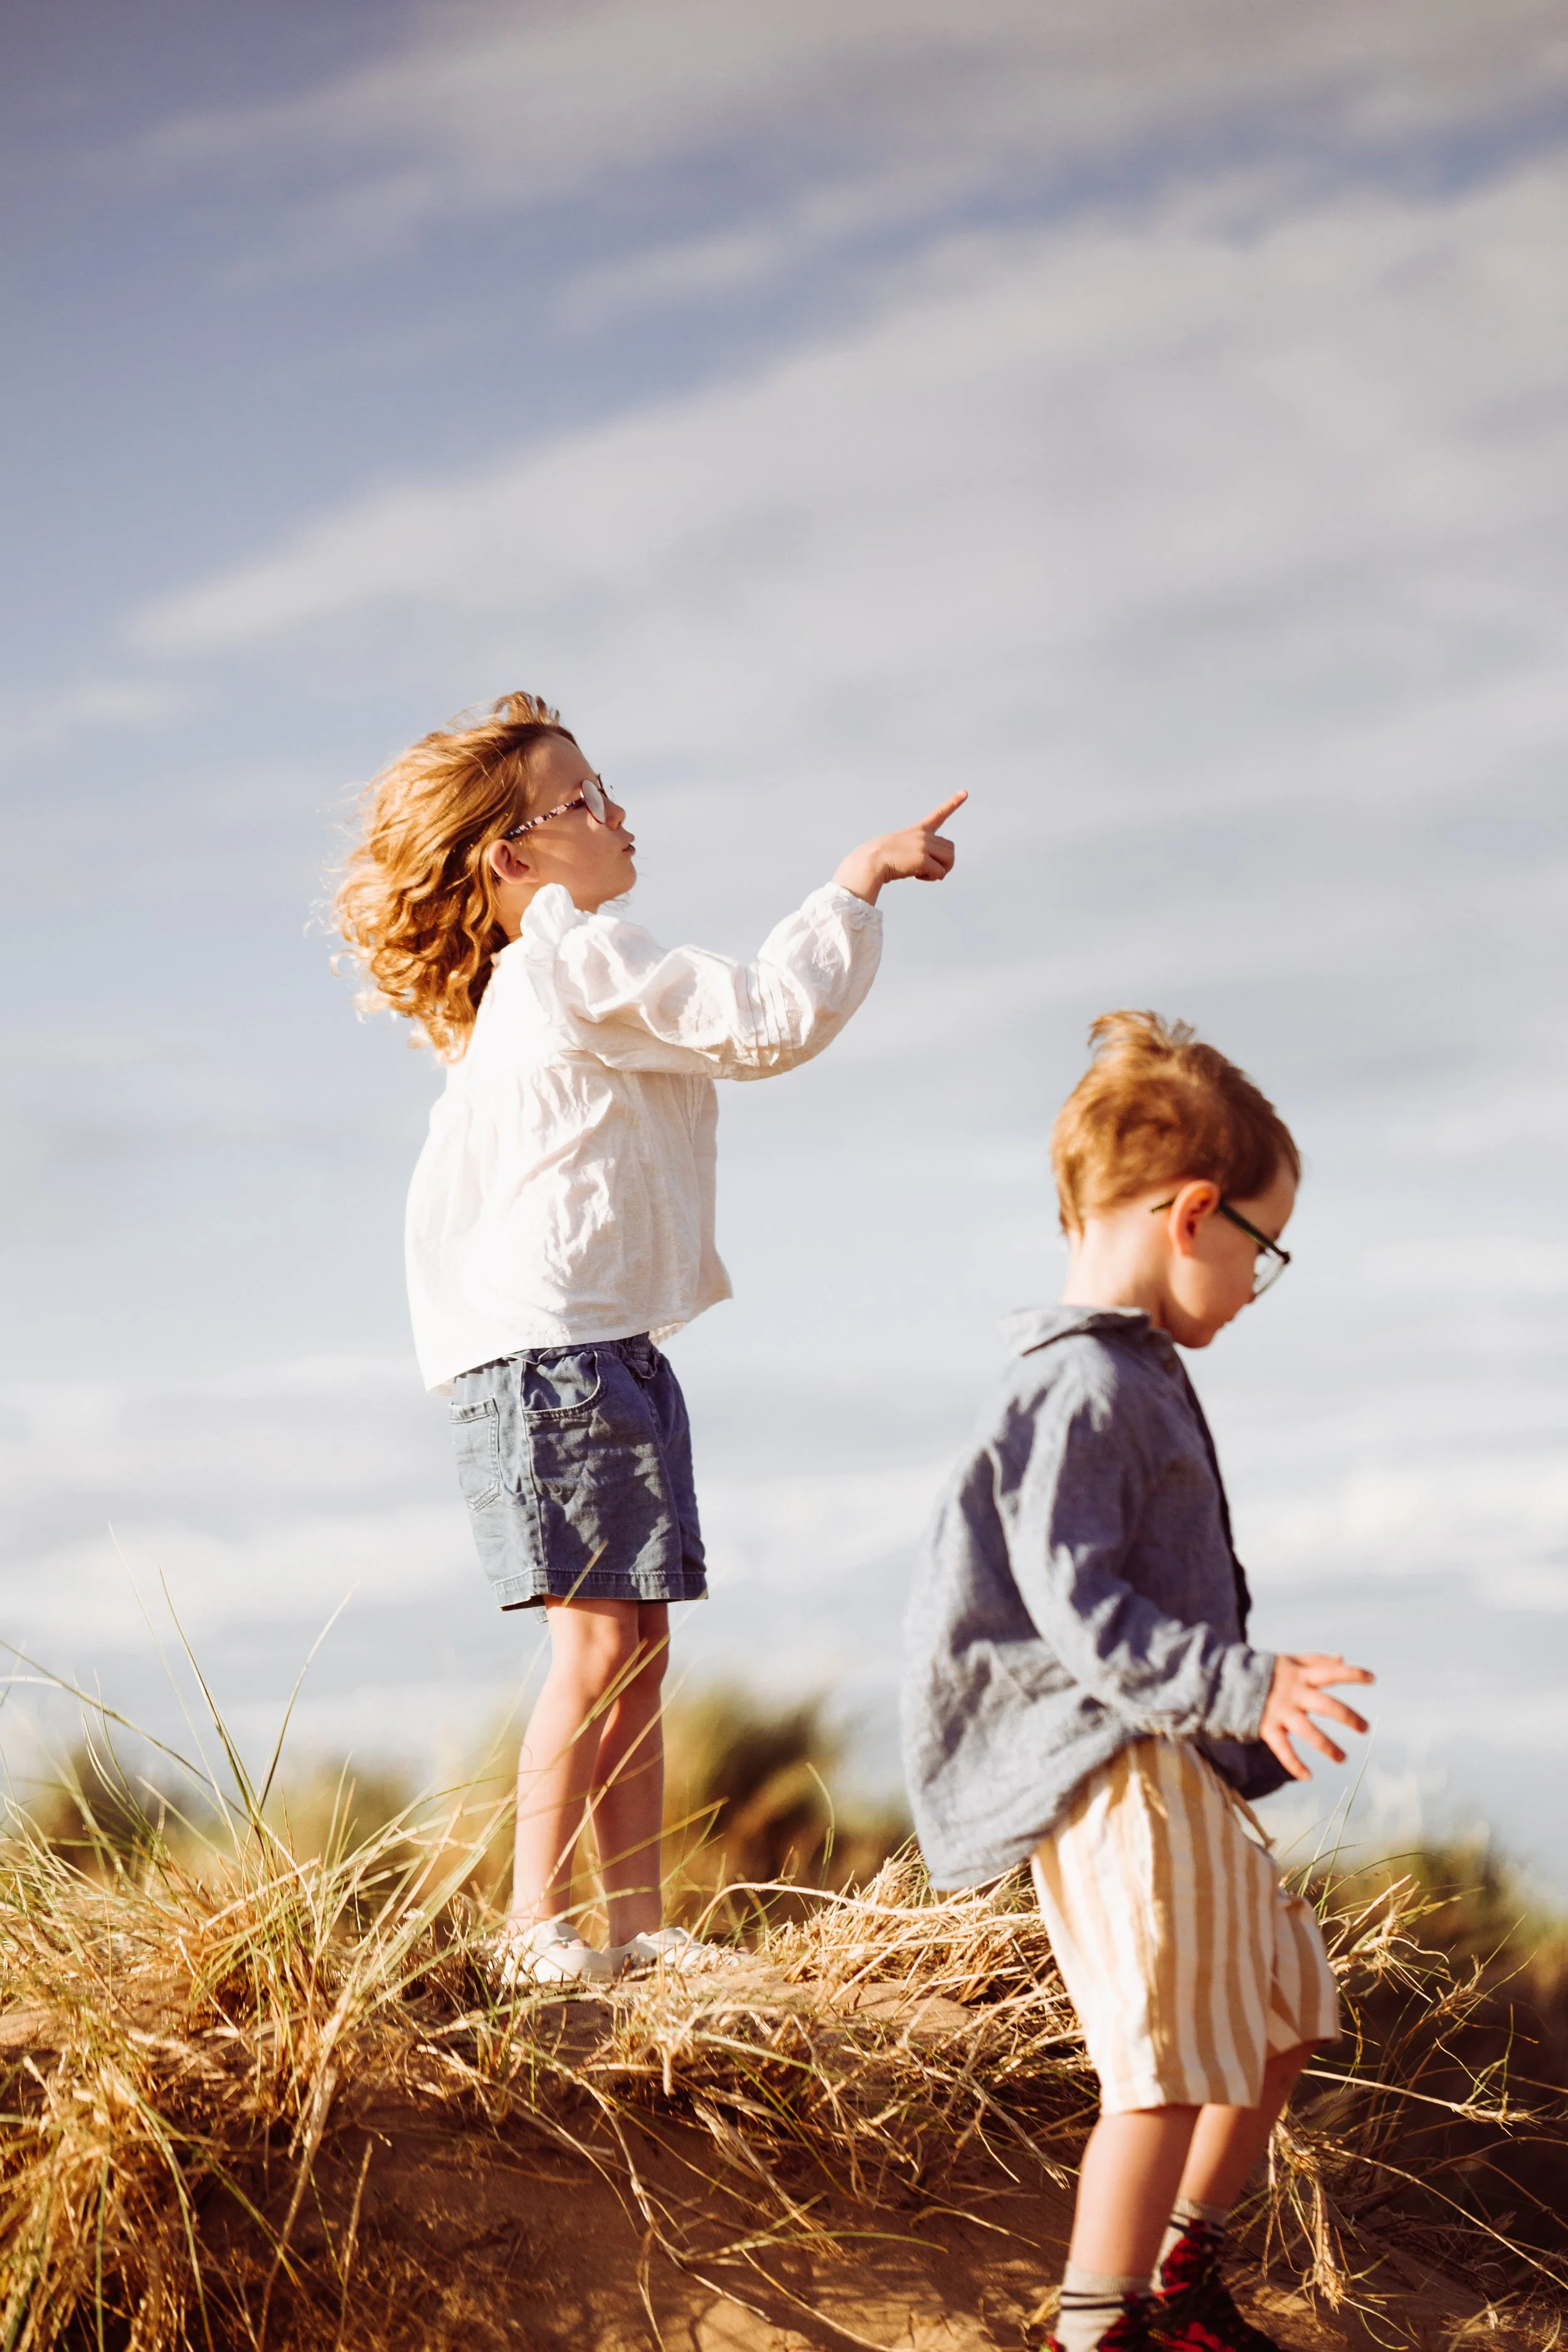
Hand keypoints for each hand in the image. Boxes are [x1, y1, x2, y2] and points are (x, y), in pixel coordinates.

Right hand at [833, 791, 966, 904]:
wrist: (870, 862)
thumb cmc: (882, 860)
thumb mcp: (902, 850)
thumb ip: (920, 854)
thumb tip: (937, 873)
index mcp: (918, 830)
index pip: (938, 814)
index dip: (953, 803)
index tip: (965, 792)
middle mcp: (923, 835)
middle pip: (951, 849)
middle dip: (946, 863)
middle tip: (931, 872)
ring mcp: (923, 846)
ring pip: (949, 860)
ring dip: (942, 871)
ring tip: (925, 874)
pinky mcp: (922, 859)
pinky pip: (939, 873)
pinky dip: (932, 879)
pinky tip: (917, 876)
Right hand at [1259, 1653, 1374, 1781]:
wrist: (1226, 1681)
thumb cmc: (1266, 1671)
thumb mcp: (1290, 1660)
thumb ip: (1316, 1660)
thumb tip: (1342, 1658)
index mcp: (1300, 1674)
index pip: (1331, 1672)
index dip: (1352, 1674)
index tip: (1372, 1679)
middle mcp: (1293, 1693)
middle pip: (1327, 1706)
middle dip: (1348, 1718)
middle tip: (1365, 1729)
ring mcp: (1281, 1711)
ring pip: (1309, 1732)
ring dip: (1328, 1747)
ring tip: (1343, 1759)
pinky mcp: (1267, 1728)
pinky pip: (1283, 1750)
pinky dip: (1295, 1765)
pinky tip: (1308, 1776)